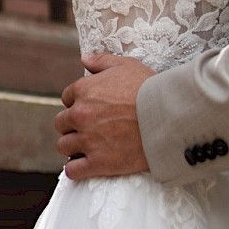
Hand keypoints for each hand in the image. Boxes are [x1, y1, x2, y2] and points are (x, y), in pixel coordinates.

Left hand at [55, 53, 151, 179]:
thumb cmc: (148, 88)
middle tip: (88, 128)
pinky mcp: (98, 163)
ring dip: (72, 146)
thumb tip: (84, 59)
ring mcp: (87, 140)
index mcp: (83, 90)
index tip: (90, 109)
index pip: (67, 98)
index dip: (78, 103)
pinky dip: (75, 169)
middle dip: (72, 125)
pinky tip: (84, 166)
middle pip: (62, 123)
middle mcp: (80, 114)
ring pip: (64, 146)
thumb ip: (101, 61)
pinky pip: (73, 170)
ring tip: (86, 147)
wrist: (166, 117)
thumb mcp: (125, 65)